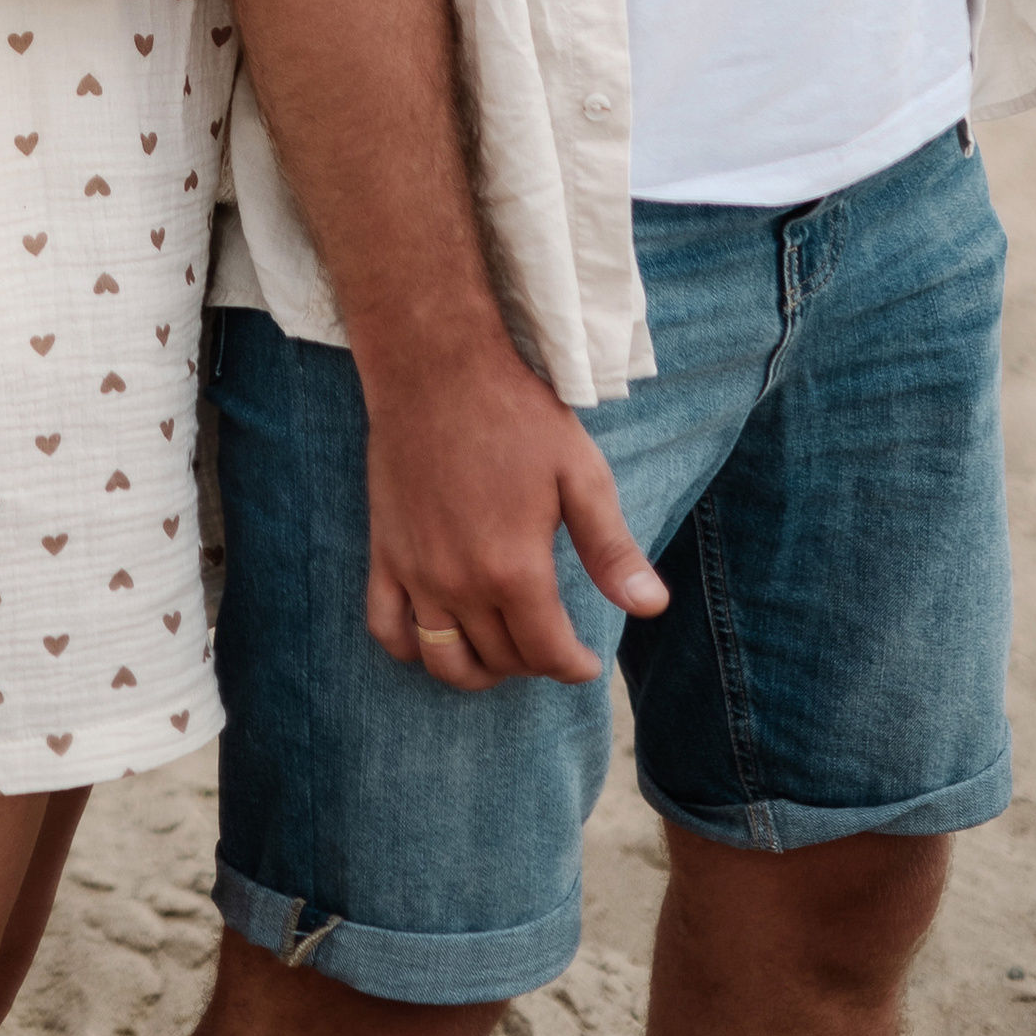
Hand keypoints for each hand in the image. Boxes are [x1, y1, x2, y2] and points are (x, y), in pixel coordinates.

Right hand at [363, 325, 666, 689]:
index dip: (574, 666)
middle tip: (551, 642)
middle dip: (534, 663)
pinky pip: (386, 627)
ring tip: (502, 652)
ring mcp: (416, 571)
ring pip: (443, 660)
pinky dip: (409, 648)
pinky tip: (437, 638)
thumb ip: (612, 549)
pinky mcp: (384, 551)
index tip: (587, 661)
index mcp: (514, 569)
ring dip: (478, 670)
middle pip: (500, 659)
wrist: (436, 365)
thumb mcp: (580, 473)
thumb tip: (651, 608)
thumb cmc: (516, 413)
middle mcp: (460, 583)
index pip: (547, 652)